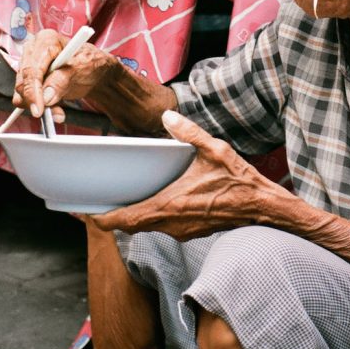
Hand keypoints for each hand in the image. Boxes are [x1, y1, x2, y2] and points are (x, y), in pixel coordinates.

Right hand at [12, 28, 111, 121]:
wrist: (94, 71)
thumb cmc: (90, 62)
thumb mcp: (82, 67)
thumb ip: (63, 80)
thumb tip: (46, 96)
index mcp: (46, 40)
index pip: (32, 68)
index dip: (33, 90)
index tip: (39, 108)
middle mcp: (33, 51)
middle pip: (23, 81)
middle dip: (36, 101)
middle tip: (53, 113)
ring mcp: (29, 66)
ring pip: (22, 93)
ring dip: (40, 106)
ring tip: (59, 111)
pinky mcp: (30, 81)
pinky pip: (26, 99)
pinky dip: (40, 107)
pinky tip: (55, 110)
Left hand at [91, 111, 279, 238]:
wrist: (261, 207)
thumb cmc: (238, 180)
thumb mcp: (214, 149)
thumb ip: (188, 132)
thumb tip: (167, 116)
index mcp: (170, 204)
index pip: (126, 219)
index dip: (103, 219)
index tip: (88, 213)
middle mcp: (172, 222)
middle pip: (131, 226)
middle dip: (114, 217)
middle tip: (100, 205)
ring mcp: (181, 231)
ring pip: (147, 228)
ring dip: (134, 217)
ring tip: (124, 200)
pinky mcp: (191, 232)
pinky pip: (163, 228)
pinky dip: (153, 217)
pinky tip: (157, 202)